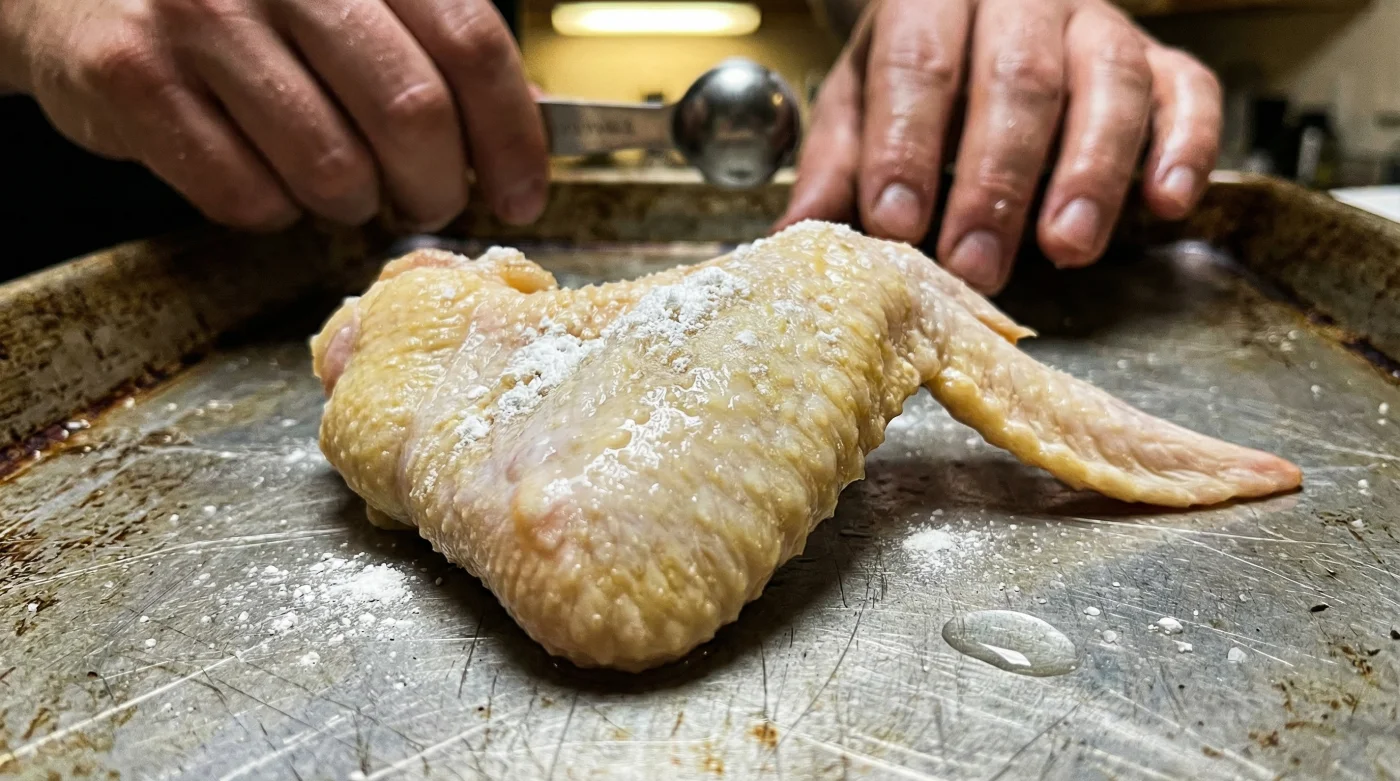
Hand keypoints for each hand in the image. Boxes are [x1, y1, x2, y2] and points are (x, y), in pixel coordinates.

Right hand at [0, 0, 547, 230]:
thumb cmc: (238, 0)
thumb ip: (435, 43)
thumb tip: (533, 117)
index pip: (470, 44)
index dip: (511, 136)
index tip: (524, 194)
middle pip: (412, 114)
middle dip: (437, 187)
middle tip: (429, 202)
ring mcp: (200, 18)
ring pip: (332, 170)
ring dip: (352, 204)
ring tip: (335, 181)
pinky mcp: (133, 79)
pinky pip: (246, 197)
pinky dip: (273, 211)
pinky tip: (264, 175)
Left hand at [777, 0, 1221, 293]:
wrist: (970, 9)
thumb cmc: (912, 69)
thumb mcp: (856, 104)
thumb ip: (836, 166)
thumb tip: (792, 241)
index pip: (920, 63)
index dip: (908, 145)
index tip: (898, 223)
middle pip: (1020, 79)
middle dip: (996, 182)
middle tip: (976, 265)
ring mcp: (1098, 24)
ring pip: (1109, 83)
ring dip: (1090, 172)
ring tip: (1066, 247)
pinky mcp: (1160, 57)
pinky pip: (1189, 90)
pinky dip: (1186, 147)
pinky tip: (1166, 203)